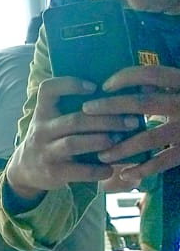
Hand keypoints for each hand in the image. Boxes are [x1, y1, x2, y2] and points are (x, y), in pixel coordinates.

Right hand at [5, 75, 136, 200]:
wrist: (26, 170)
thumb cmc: (50, 139)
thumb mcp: (51, 121)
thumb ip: (72, 110)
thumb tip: (115, 98)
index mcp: (43, 113)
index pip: (48, 90)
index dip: (69, 85)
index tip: (94, 87)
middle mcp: (42, 130)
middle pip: (74, 120)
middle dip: (106, 120)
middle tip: (131, 121)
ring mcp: (46, 152)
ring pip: (74, 143)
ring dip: (101, 141)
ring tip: (120, 141)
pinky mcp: (54, 172)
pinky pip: (80, 171)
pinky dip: (99, 169)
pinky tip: (110, 168)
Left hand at [81, 63, 179, 186]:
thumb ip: (163, 86)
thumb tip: (134, 82)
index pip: (153, 74)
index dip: (127, 77)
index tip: (104, 85)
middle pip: (144, 103)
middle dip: (112, 107)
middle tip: (86, 110)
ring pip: (149, 137)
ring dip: (122, 146)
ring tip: (101, 153)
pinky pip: (163, 161)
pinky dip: (143, 169)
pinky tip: (125, 175)